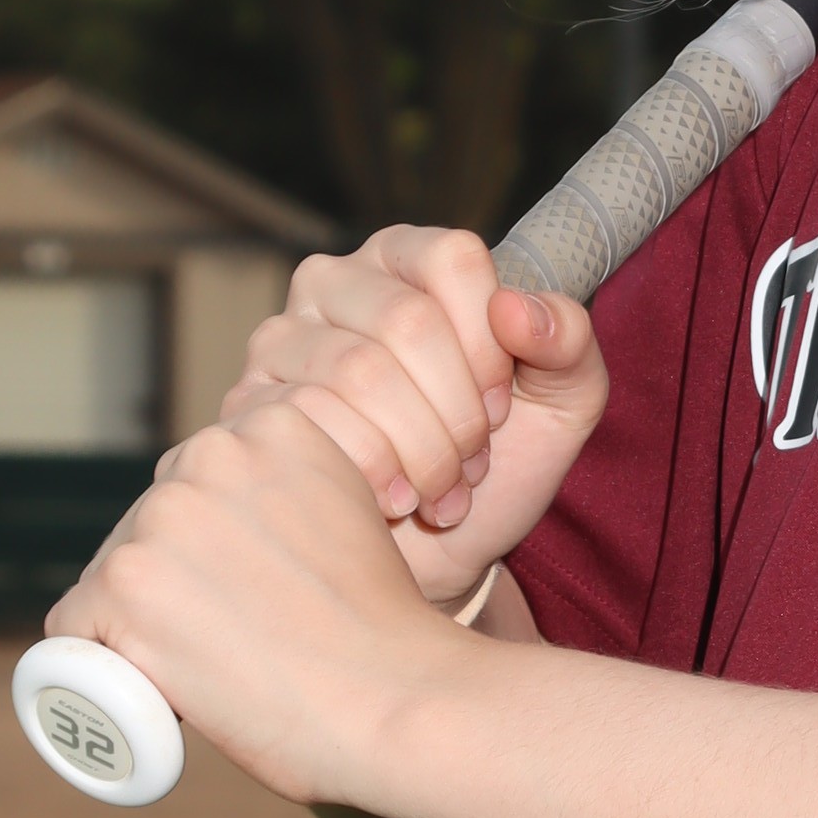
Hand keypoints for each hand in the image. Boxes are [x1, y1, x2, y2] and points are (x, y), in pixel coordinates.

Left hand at [49, 397, 478, 811]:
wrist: (404, 703)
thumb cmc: (391, 639)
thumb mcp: (353, 522)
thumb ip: (294, 504)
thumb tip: (238, 540)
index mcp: (277, 425)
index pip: (201, 484)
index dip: (216, 550)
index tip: (251, 595)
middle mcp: (210, 452)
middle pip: (149, 525)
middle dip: (173, 583)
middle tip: (235, 642)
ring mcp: (162, 519)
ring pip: (111, 578)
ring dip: (140, 625)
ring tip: (211, 671)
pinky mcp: (124, 586)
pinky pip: (72, 632)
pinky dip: (99, 668)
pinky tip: (152, 689)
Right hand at [226, 225, 605, 597]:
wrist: (433, 559)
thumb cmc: (495, 468)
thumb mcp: (562, 405)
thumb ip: (569, 343)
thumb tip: (516, 309)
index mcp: (410, 260)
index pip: (453, 259)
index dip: (489, 344)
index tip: (501, 407)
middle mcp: (336, 282)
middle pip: (408, 321)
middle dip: (457, 412)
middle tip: (472, 463)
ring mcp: (280, 339)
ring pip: (358, 373)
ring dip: (419, 450)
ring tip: (439, 490)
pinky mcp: (248, 403)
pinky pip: (311, 421)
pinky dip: (372, 473)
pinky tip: (392, 503)